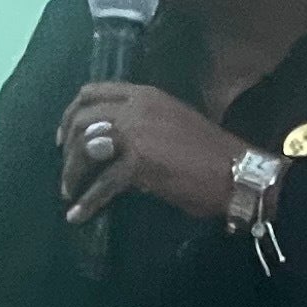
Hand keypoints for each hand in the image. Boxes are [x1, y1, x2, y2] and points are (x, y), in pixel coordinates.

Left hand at [57, 83, 248, 227]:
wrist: (239, 173)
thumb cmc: (213, 154)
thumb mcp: (173, 123)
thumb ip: (141, 126)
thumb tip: (111, 146)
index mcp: (146, 94)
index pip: (94, 91)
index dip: (72, 113)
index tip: (67, 136)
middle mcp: (137, 106)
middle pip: (83, 118)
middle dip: (68, 147)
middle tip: (67, 169)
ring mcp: (136, 132)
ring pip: (86, 148)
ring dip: (73, 173)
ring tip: (70, 193)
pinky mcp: (138, 162)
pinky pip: (103, 183)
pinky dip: (88, 202)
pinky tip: (78, 215)